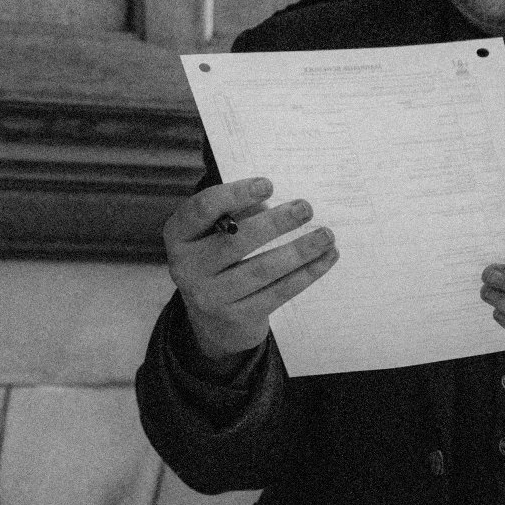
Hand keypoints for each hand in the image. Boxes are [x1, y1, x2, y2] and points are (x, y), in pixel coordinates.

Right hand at [165, 177, 335, 366]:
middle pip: (236, 240)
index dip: (236, 194)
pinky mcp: (237, 317)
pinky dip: (307, 273)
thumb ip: (236, 214)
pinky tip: (326, 258)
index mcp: (178, 236)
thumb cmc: (219, 258)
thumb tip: (280, 206)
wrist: (213, 319)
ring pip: (263, 269)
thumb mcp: (215, 233)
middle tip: (306, 208)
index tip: (268, 185)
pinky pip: (278, 292)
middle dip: (276, 222)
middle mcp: (187, 267)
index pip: (202, 209)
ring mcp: (210, 296)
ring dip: (300, 250)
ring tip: (326, 235)